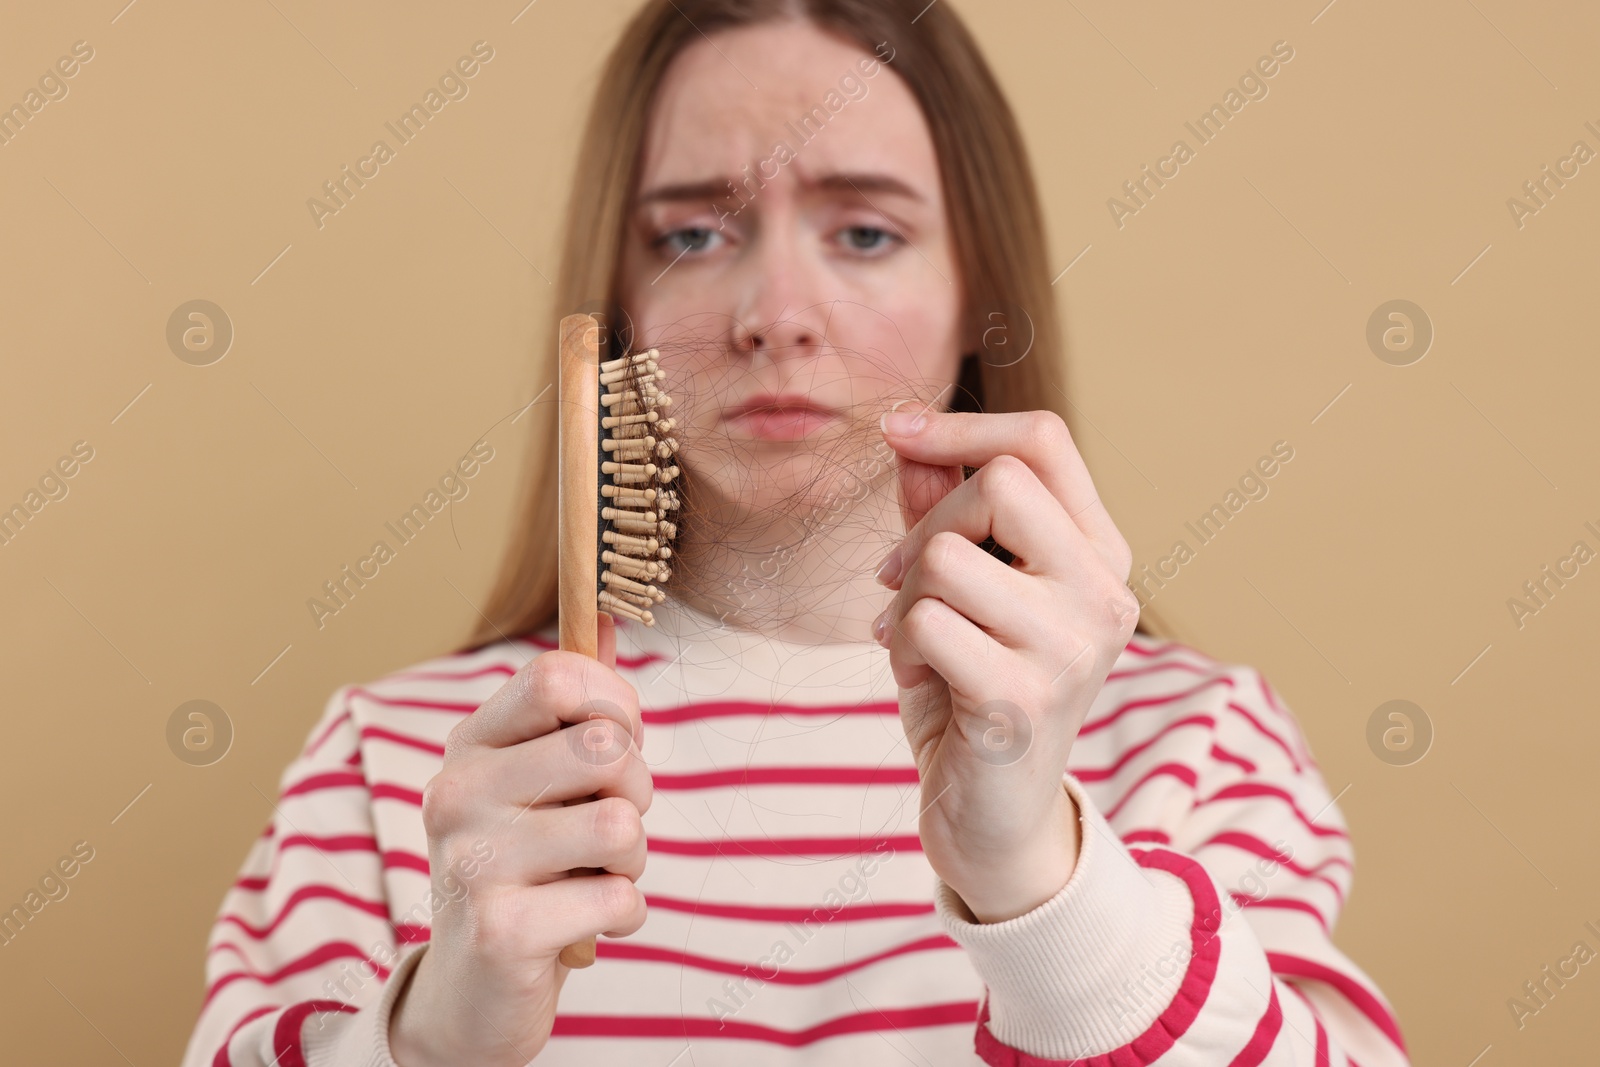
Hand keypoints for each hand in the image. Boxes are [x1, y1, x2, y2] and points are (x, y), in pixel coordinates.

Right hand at [389, 615, 652, 1065]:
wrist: (470, 990)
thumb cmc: (525, 868)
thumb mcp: (534, 782)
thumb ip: (572, 709)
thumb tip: (608, 616)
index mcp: (469, 746)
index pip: (555, 675)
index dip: (615, 703)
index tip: (620, 742)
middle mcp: (457, 794)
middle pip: (604, 747)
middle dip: (638, 788)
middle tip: (611, 825)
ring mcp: (473, 863)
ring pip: (621, 824)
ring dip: (633, 860)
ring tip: (595, 876)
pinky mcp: (501, 930)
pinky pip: (619, 898)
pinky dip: (624, 914)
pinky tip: (586, 924)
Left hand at [872, 407, 1139, 922]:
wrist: (994, 818)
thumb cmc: (975, 690)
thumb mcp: (962, 592)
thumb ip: (944, 514)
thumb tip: (909, 439)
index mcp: (1100, 555)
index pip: (1042, 441)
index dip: (960, 424)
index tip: (894, 432)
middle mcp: (1104, 594)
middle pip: (999, 482)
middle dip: (926, 526)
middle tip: (899, 582)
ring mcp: (1072, 647)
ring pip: (945, 557)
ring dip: (903, 602)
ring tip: (915, 646)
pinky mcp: (1025, 697)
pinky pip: (926, 622)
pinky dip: (898, 647)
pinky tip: (916, 679)